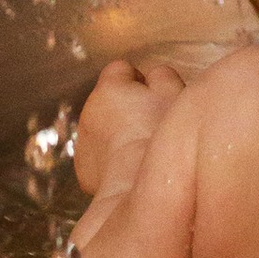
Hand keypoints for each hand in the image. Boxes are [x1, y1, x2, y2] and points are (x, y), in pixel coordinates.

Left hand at [74, 54, 183, 192]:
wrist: (143, 187)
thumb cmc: (164, 139)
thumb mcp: (174, 95)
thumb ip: (162, 78)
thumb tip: (155, 77)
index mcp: (110, 89)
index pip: (122, 70)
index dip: (142, 83)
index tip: (156, 97)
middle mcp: (89, 112)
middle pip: (110, 101)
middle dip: (128, 110)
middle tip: (153, 127)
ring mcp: (83, 143)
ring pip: (103, 130)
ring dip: (119, 135)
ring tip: (143, 152)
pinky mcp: (84, 172)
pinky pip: (99, 157)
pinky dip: (112, 160)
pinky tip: (131, 170)